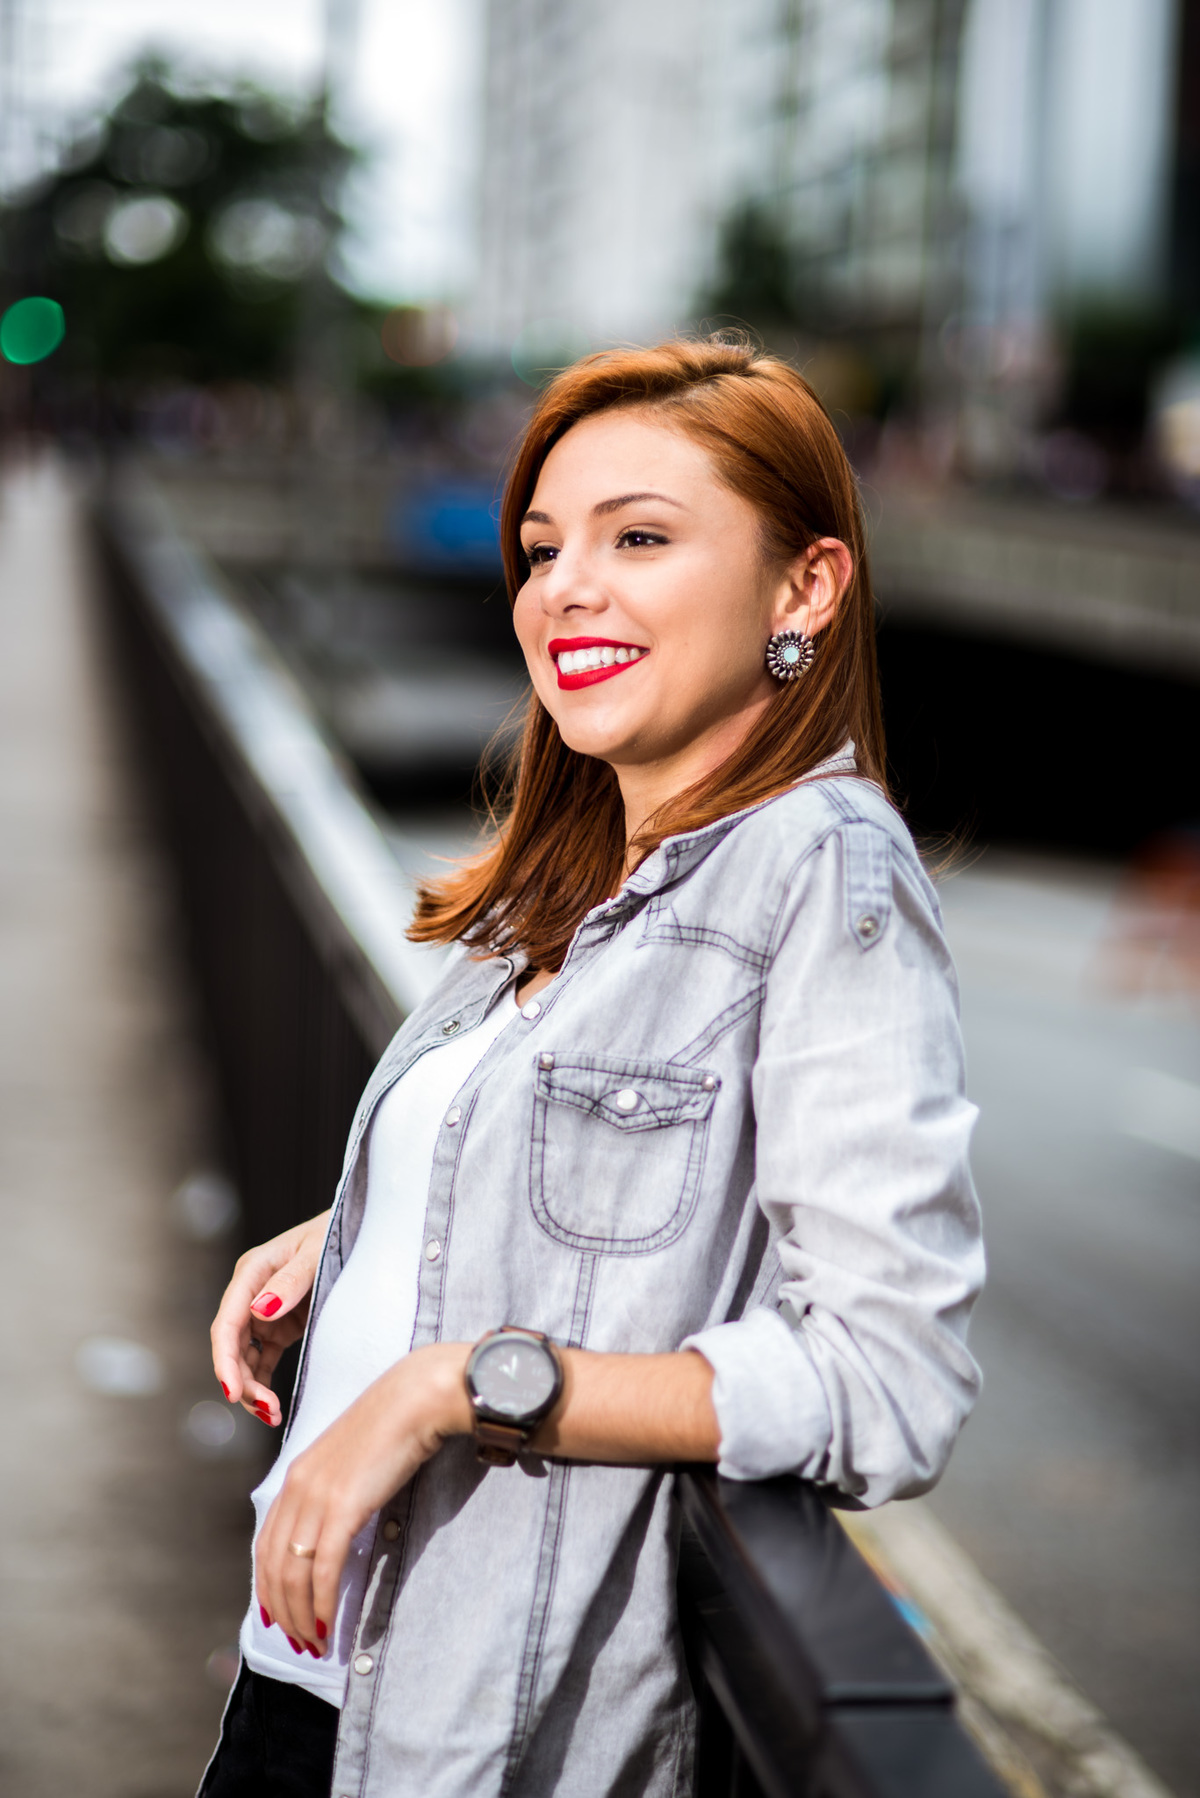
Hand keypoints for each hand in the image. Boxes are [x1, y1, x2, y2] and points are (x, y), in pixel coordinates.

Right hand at [210, 1210, 330, 1426]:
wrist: (359, 1233)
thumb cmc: (337, 1235)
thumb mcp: (317, 1254)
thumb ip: (291, 1281)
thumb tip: (260, 1310)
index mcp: (252, 1272)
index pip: (227, 1324)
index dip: (225, 1360)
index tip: (232, 1392)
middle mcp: (251, 1294)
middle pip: (232, 1347)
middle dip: (242, 1383)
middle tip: (268, 1410)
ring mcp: (263, 1312)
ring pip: (244, 1359)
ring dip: (253, 1389)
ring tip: (273, 1415)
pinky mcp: (279, 1327)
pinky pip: (262, 1361)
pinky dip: (263, 1384)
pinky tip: (272, 1407)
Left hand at [255, 1343, 470, 1653]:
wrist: (416, 1398)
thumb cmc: (394, 1425)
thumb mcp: (351, 1459)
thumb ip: (335, 1490)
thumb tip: (336, 1528)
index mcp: (296, 1475)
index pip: (266, 1543)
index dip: (268, 1586)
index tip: (278, 1616)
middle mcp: (297, 1486)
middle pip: (273, 1565)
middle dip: (282, 1611)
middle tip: (300, 1642)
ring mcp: (318, 1496)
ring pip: (293, 1572)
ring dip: (301, 1616)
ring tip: (316, 1643)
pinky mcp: (344, 1506)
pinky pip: (323, 1567)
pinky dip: (322, 1602)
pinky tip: (329, 1625)